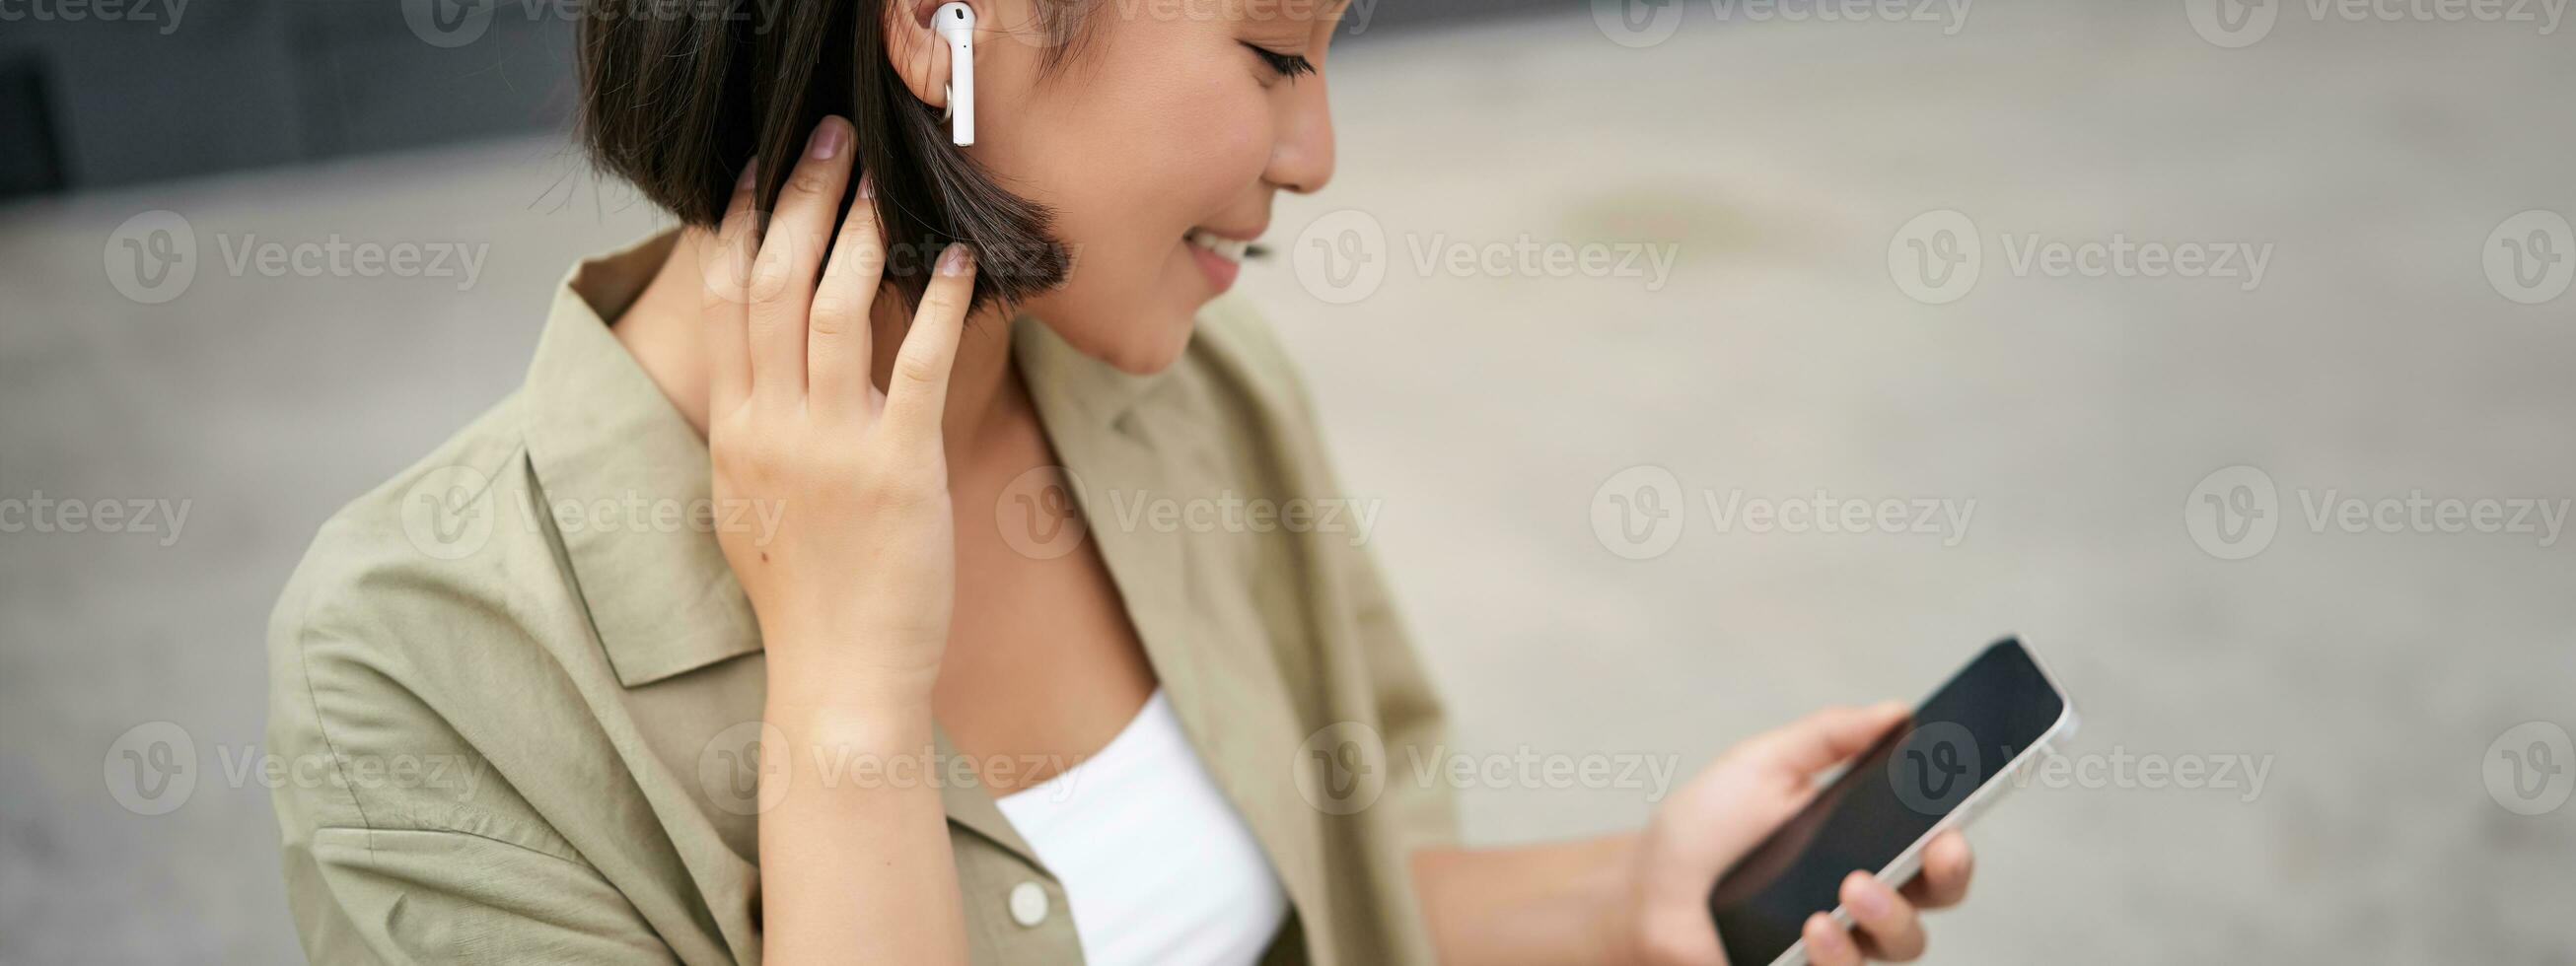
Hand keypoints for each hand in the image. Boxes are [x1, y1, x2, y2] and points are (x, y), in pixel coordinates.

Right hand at [701, 116, 979, 700]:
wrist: (838, 678)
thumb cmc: (806, 599)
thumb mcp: (748, 505)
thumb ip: (754, 433)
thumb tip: (765, 373)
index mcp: (732, 431)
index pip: (723, 302)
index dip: (739, 223)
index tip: (757, 168)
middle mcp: (770, 427)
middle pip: (770, 282)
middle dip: (801, 198)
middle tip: (830, 141)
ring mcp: (830, 446)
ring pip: (831, 308)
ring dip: (861, 232)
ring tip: (884, 183)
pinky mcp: (896, 467)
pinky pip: (914, 364)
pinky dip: (936, 303)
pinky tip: (955, 261)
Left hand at [1618, 704, 1977, 965]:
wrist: (1642, 888)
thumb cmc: (1704, 830)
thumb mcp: (1762, 767)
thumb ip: (1826, 737)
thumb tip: (1895, 711)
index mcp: (1864, 848)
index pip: (1933, 852)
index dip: (1957, 842)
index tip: (1958, 821)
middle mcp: (1861, 904)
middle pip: (1933, 903)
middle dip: (1947, 877)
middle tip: (1935, 850)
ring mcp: (1835, 947)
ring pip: (1897, 947)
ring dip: (1888, 917)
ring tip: (1851, 888)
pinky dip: (1836, 956)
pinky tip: (1814, 929)